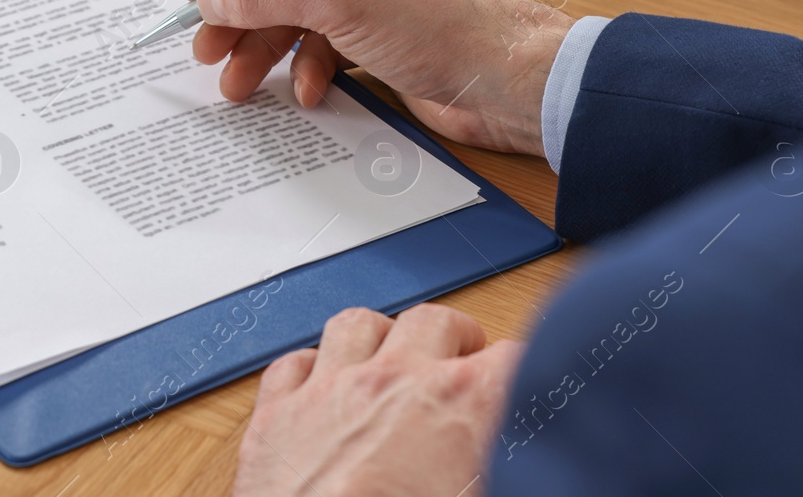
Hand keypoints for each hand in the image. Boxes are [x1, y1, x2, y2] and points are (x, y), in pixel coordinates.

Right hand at [182, 0, 572, 157]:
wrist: (507, 79)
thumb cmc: (442, 20)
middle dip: (240, 12)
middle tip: (207, 49)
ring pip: (294, 11)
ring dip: (264, 48)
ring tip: (239, 83)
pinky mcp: (379, 31)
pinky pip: (322, 42)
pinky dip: (307, 66)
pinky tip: (308, 90)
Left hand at [232, 305, 522, 496]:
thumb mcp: (489, 491)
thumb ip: (507, 464)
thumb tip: (520, 470)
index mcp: (463, 405)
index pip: (515, 358)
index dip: (525, 373)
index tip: (526, 387)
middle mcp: (395, 382)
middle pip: (435, 323)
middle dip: (455, 340)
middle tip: (462, 364)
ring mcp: (330, 392)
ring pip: (359, 326)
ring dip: (380, 340)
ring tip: (391, 362)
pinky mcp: (277, 417)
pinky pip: (294, 365)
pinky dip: (311, 371)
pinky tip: (322, 388)